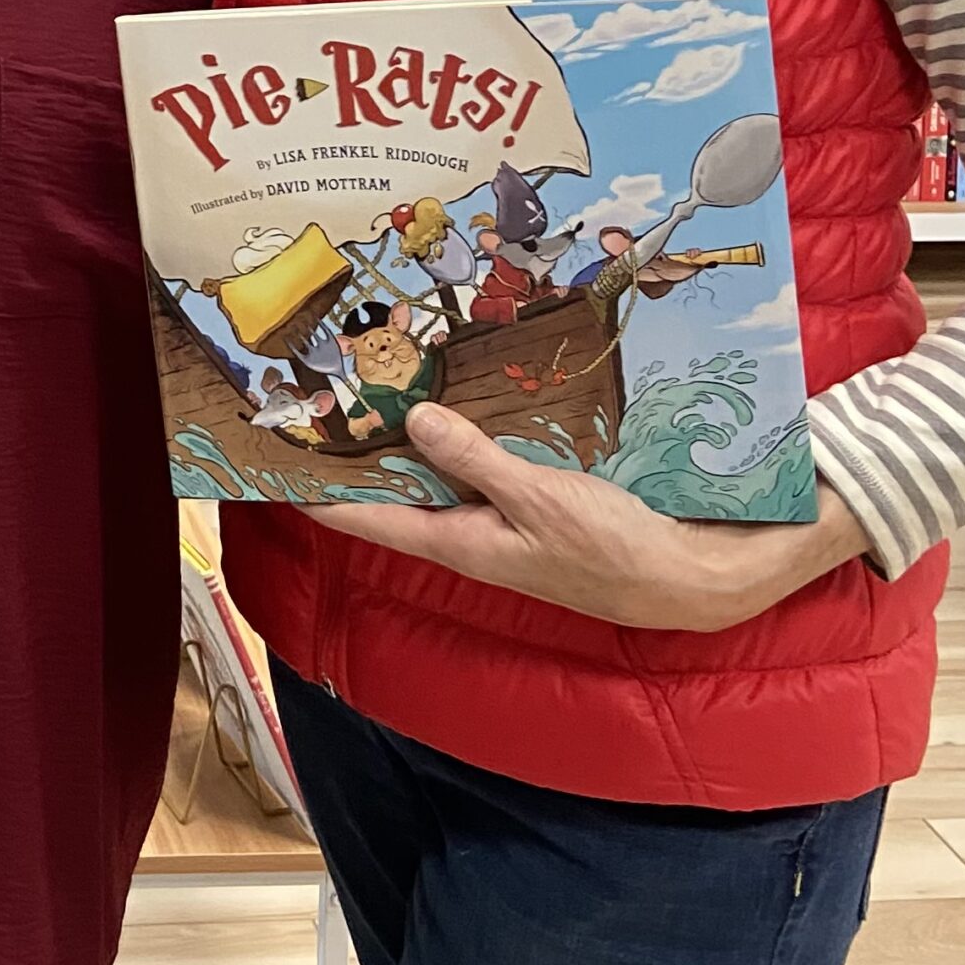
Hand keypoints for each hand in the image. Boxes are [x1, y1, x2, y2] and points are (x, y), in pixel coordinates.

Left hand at [316, 403, 870, 631]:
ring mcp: (500, 520)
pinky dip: (453, 436)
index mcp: (460, 540)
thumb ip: (476, 460)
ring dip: (399, 437)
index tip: (265, 460)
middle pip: (392, 489)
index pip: (365, 516)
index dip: (312, 491)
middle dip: (351, 451)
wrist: (699, 579)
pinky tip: (447, 400)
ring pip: (432, 473)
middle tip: (307, 398)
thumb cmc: (618, 551)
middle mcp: (470, 533)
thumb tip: (410, 419)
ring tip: (359, 385)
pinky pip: (475, 465)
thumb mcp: (542, 500)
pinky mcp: (533, 504)